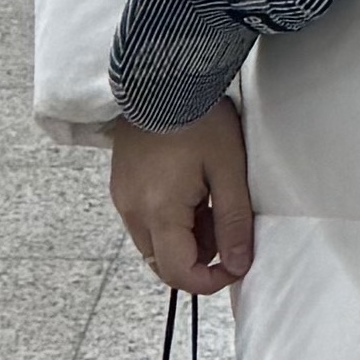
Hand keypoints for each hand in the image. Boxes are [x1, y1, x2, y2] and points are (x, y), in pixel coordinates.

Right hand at [108, 102, 255, 294]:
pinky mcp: (122, 186)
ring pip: (154, 244)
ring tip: (209, 200)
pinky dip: (170, 220)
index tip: (236, 265)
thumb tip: (238, 265)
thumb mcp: (229, 171)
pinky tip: (190, 191)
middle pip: (163, 263)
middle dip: (199, 257)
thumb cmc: (198, 118)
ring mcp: (123, 198)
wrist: (162, 77)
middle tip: (224, 223)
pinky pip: (145, 221)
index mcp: (158, 211)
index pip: (178, 274)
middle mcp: (132, 211)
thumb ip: (233, 222)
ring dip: (185, 238)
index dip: (210, 281)